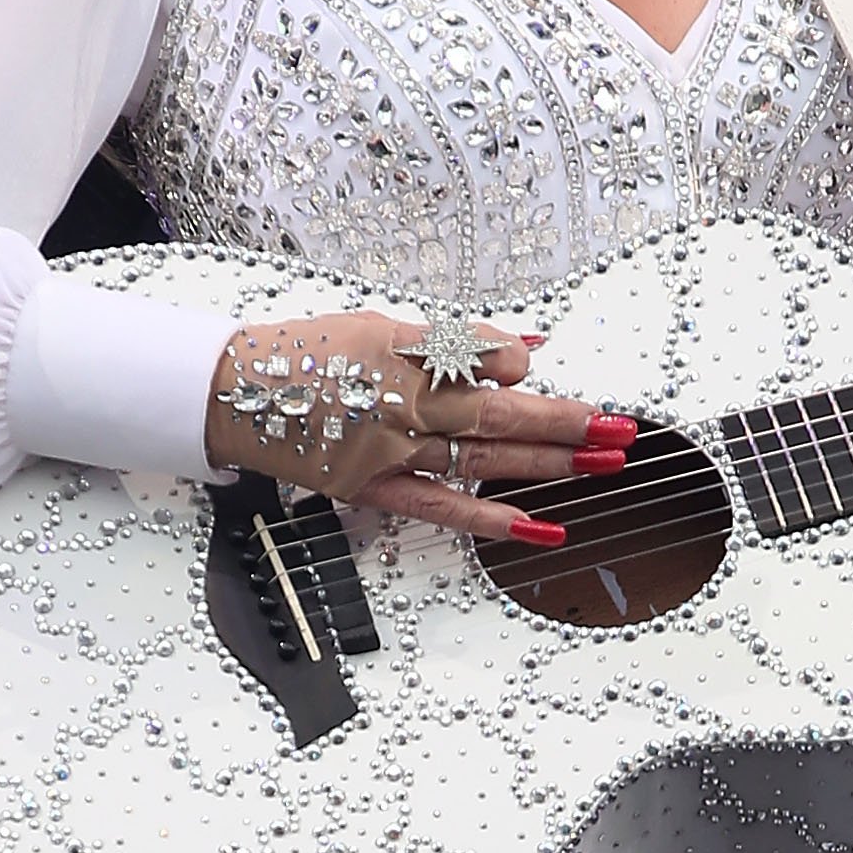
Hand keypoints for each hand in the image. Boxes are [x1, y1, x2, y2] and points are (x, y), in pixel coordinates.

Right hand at [204, 313, 632, 543]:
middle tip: (621, 428)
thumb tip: (527, 349)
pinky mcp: (374, 488)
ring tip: (605, 463)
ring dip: (551, 463)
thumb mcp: (383, 324)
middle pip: (504, 415)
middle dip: (569, 421)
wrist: (231, 392)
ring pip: (486, 459)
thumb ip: (456, 342)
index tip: (538, 368)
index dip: (519, 365)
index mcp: (406, 354)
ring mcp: (390, 452)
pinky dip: (495, 519)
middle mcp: (403, 405)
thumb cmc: (304, 351)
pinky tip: (543, 528)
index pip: (488, 360)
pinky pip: (444, 510)